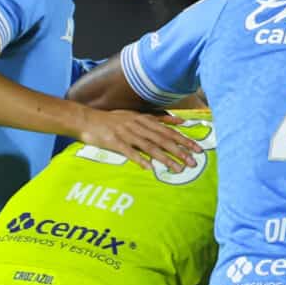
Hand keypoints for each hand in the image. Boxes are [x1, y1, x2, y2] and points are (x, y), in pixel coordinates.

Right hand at [75, 108, 201, 169]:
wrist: (88, 120)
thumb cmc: (114, 119)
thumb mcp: (137, 115)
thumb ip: (159, 119)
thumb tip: (181, 120)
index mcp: (144, 119)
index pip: (169, 131)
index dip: (184, 140)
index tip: (198, 149)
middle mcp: (138, 125)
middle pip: (162, 140)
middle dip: (179, 151)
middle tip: (193, 163)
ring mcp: (126, 133)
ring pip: (149, 147)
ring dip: (165, 158)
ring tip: (177, 169)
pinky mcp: (114, 142)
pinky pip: (129, 152)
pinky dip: (140, 160)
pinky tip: (150, 168)